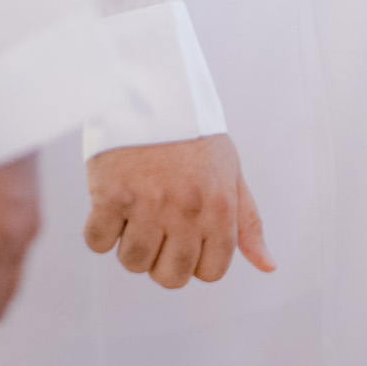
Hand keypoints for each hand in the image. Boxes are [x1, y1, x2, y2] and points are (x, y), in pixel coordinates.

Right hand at [83, 135, 274, 289]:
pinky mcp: (110, 194)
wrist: (152, 89)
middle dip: (162, 259)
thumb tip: (268, 266)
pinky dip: (100, 230)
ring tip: (135, 210)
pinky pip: (98, 242)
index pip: (211, 272)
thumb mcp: (231, 172)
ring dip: (130, 244)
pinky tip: (112, 204)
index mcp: (219, 206)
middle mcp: (186, 209)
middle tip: (157, 226)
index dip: (196, 260)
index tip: (185, 238)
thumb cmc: (193, 134)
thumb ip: (247, 223)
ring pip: (133, 263)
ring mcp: (146, 203)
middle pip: (171, 276)